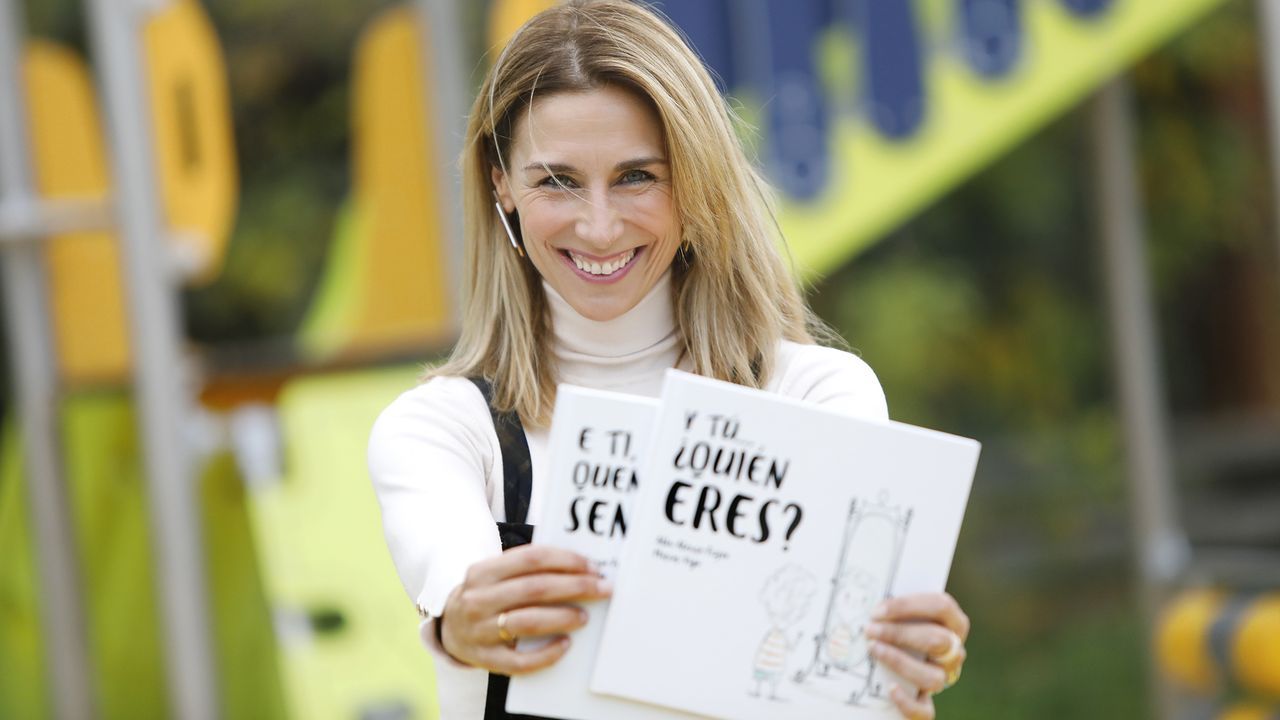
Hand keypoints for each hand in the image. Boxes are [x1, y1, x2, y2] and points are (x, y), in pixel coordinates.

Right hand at [439, 545, 611, 674]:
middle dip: (575, 587)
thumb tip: (578, 569)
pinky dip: (546, 653)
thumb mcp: (494, 575)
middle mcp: (478, 600)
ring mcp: (479, 631)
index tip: (591, 566)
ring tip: (585, 616)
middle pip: (534, 589)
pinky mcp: (486, 659)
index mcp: (483, 572)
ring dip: (562, 617)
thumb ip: (526, 570)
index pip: (530, 558)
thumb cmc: (486, 597)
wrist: (450, 629)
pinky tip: (565, 645)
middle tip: (602, 589)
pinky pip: (520, 661)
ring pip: (528, 622)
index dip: (565, 560)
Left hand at [864, 592, 969, 719]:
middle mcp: (953, 652)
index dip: (908, 606)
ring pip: (934, 677)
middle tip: (870, 629)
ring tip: (873, 649)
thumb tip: (866, 595)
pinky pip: (924, 710)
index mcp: (952, 623)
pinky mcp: (926, 706)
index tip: (877, 610)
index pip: (941, 606)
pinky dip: (906, 701)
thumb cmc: (895, 631)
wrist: (888, 674)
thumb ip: (893, 608)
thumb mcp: (898, 616)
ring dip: (900, 661)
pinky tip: (890, 688)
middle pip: (938, 640)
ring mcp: (943, 679)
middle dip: (900, 633)